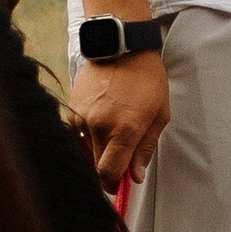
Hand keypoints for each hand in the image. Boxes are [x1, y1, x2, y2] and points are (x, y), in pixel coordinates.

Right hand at [70, 48, 171, 190]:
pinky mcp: (71, 107)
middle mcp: (100, 126)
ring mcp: (82, 116)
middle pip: (96, 165)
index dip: (113, 185)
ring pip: (84, 150)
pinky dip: (86, 134)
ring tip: (111, 129)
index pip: (109, 173)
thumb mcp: (159, 114)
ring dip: (96, 149)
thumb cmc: (146, 79)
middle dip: (107, 166)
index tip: (118, 184)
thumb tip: (135, 176)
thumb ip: (145, 149)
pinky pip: (75, 133)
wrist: (122, 46)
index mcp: (125, 130)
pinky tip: (99, 119)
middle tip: (120, 156)